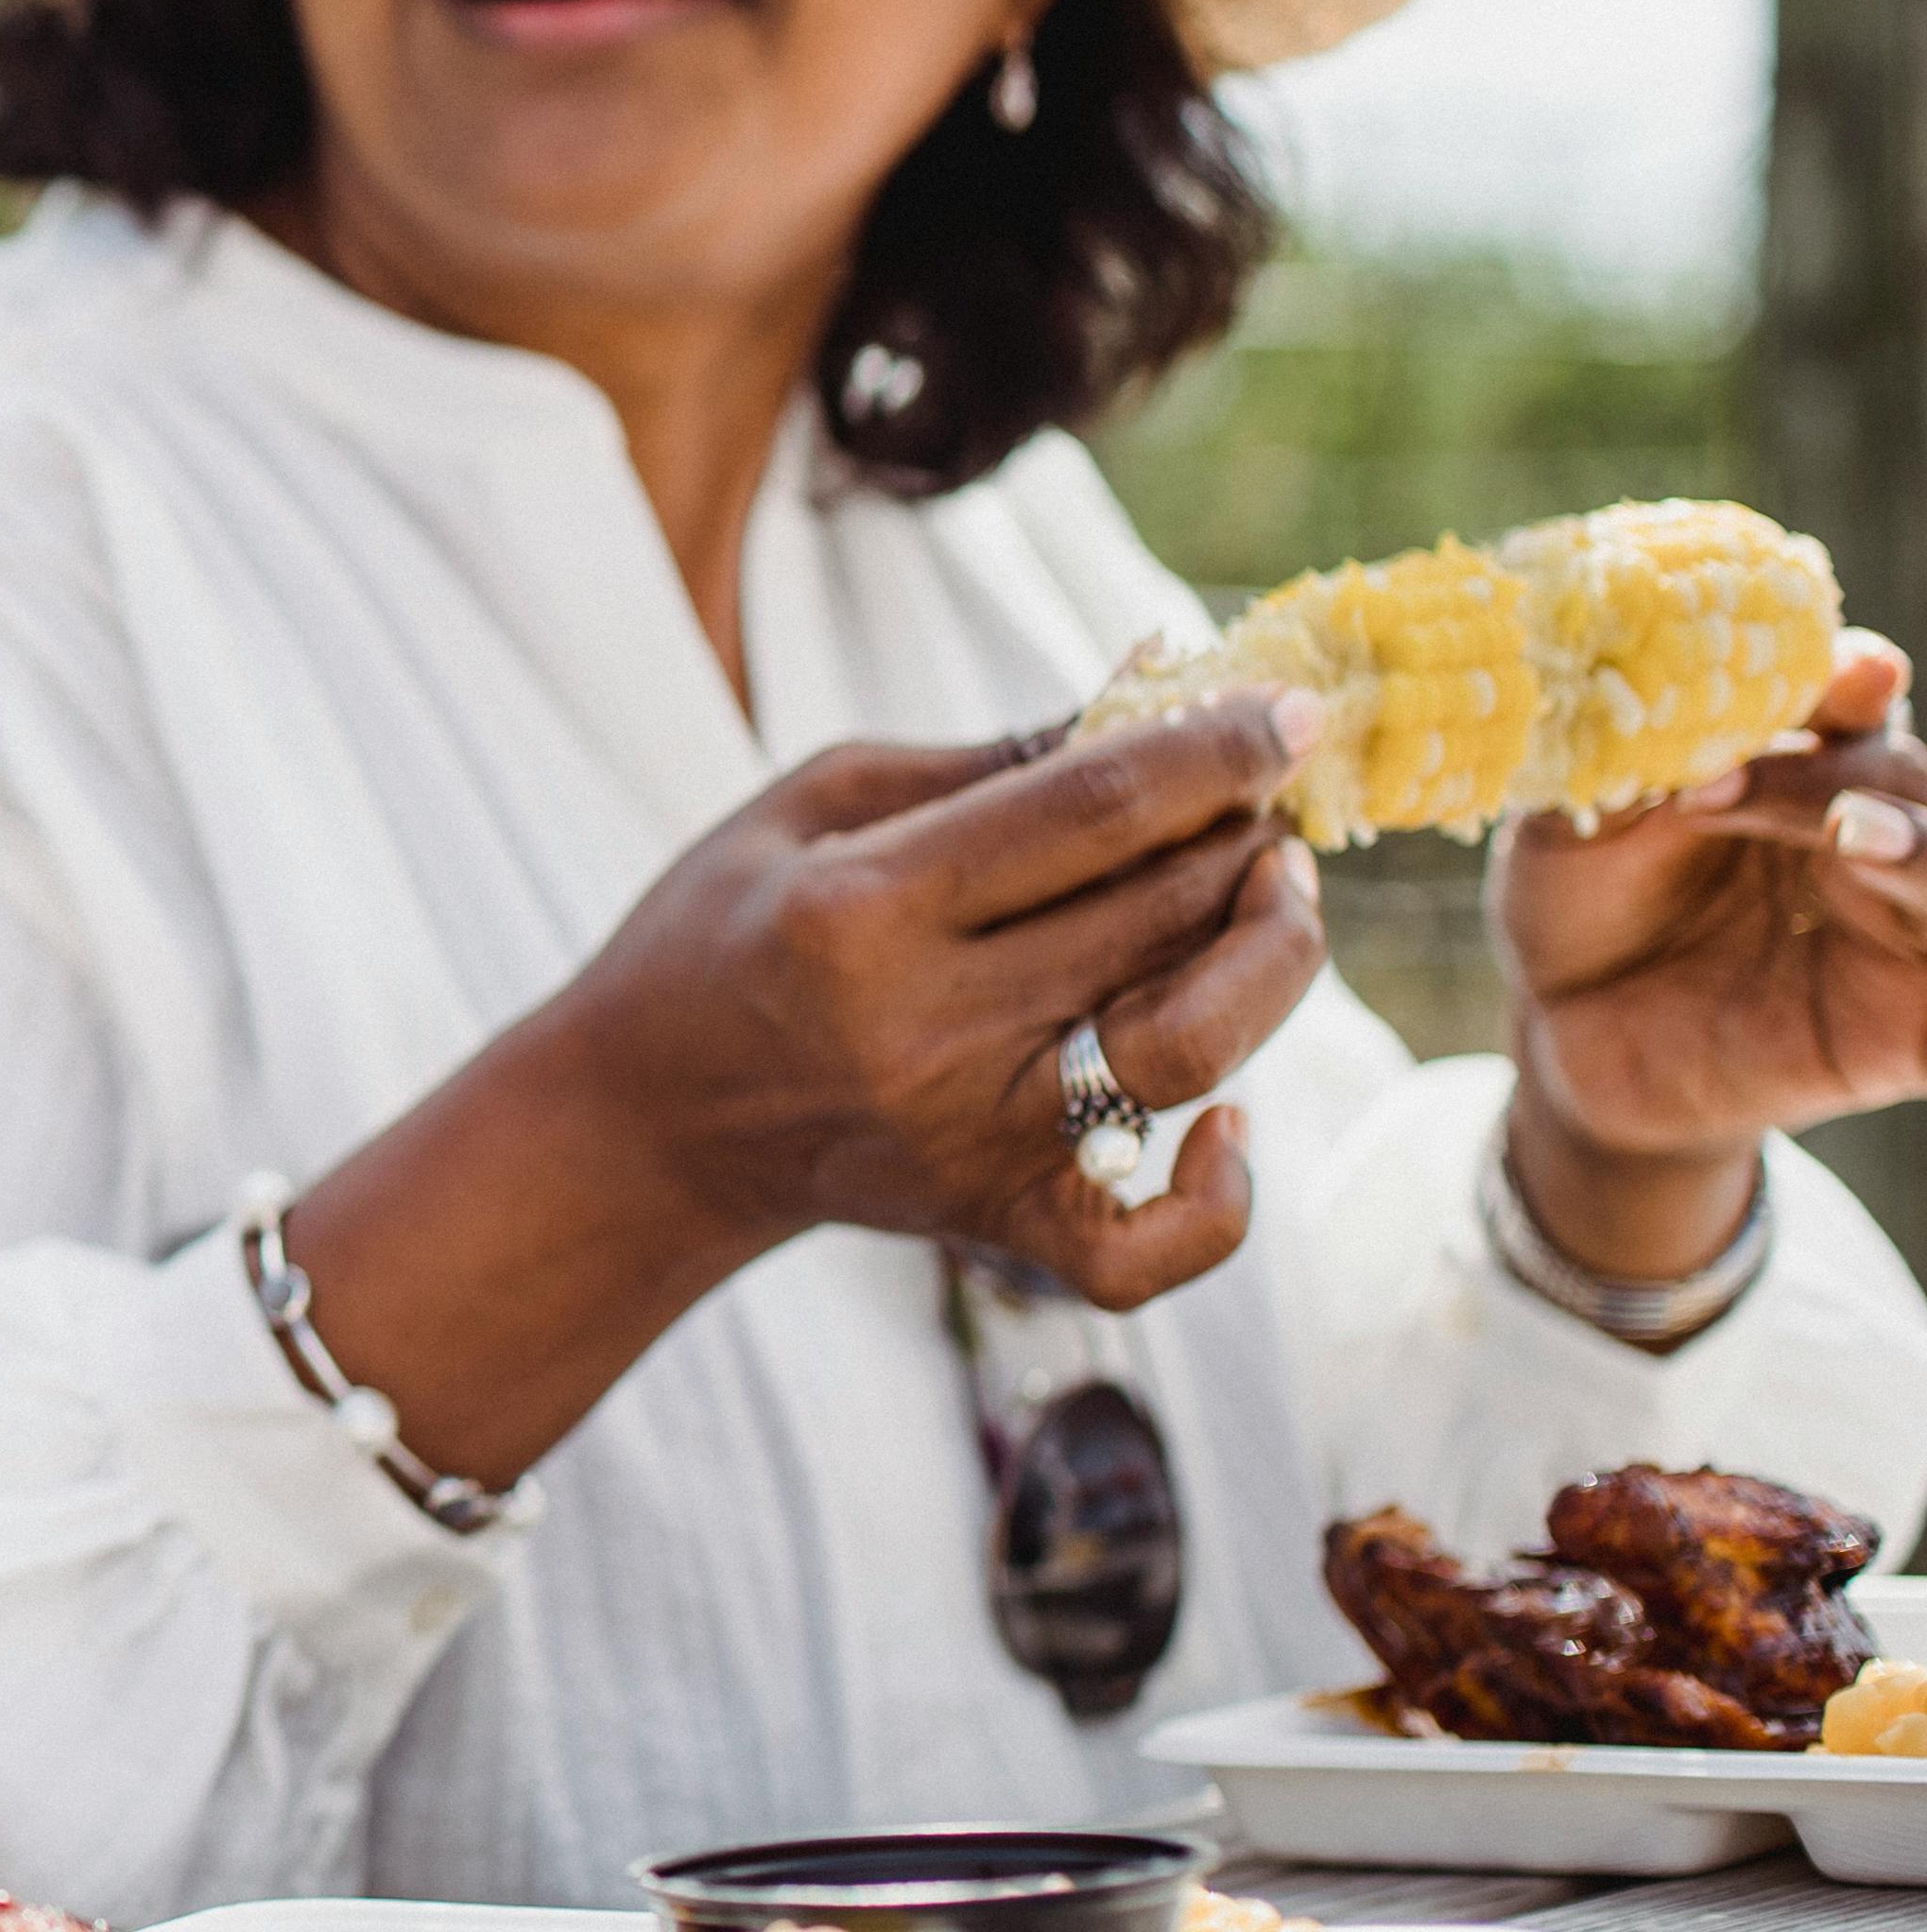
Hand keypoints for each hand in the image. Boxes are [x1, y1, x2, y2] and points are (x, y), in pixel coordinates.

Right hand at [573, 694, 1329, 1307]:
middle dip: (1246, 834)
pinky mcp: (993, 1220)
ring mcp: (966, 1137)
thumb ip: (991, 760)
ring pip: (1193, 1047)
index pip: (1092, 807)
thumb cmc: (726, 935)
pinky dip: (1221, 1197)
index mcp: (861, 908)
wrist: (642, 1123)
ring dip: (1270, 958)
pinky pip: (1150, 1247)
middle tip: (1265, 795)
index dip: (1214, 748)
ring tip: (1271, 897)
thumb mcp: (814, 806)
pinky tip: (1229, 1119)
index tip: (1290, 708)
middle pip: (1162, 914)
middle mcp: (924, 1028)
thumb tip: (1154, 684)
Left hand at [1495, 632, 1926, 1277]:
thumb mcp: (1585, 822)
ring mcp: (1893, 916)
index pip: (1853, 698)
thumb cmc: (1577, 911)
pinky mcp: (1909, 1014)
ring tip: (1843, 825)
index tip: (1831, 665)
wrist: (1566, 1037)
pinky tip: (1872, 868)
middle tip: (1746, 767)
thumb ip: (1638, 757)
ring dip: (1907, 831)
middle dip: (1843, 762)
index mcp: (1800, 762)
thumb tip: (1686, 677)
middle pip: (1899, 770)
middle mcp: (1863, 826)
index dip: (1844, 678)